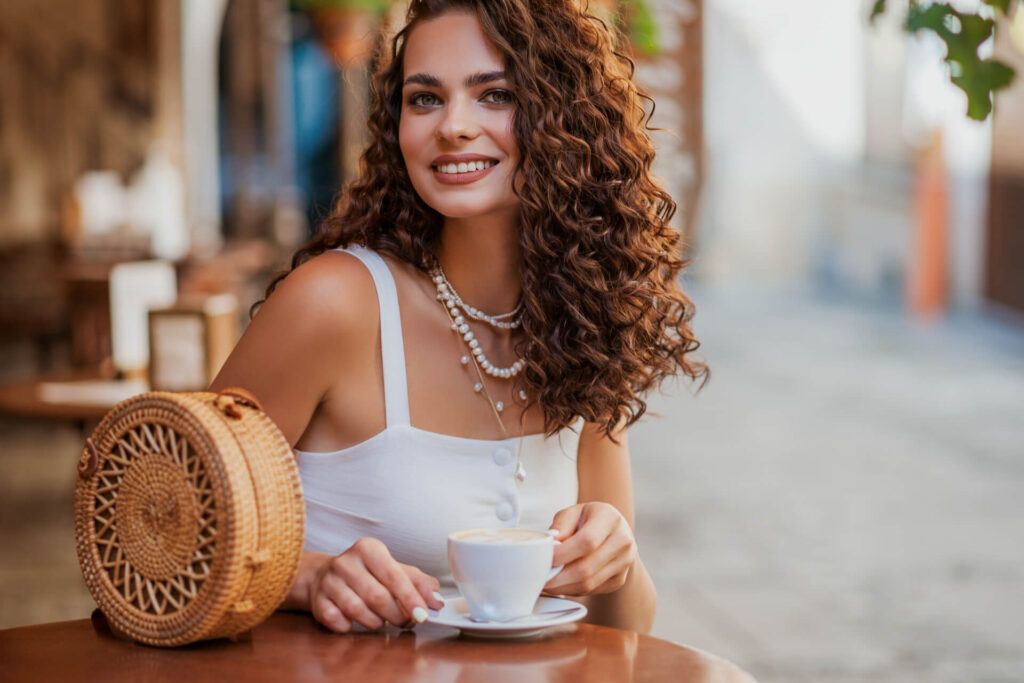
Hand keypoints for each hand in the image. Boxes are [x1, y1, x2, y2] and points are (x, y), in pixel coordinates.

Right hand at [307, 537, 444, 632]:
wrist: (325, 576)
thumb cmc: (367, 574)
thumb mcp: (394, 570)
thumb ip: (418, 582)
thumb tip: (436, 600)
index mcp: (369, 549)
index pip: (394, 576)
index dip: (411, 598)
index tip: (424, 614)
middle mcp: (346, 562)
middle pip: (378, 597)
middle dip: (396, 615)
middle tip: (405, 621)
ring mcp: (329, 582)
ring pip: (359, 611)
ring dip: (376, 622)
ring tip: (382, 620)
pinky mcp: (317, 601)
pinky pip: (339, 622)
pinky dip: (351, 627)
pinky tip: (355, 620)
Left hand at [543, 502, 637, 596]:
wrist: (614, 531)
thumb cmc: (588, 519)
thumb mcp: (573, 513)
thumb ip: (561, 526)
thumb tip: (550, 545)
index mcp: (610, 519)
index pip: (587, 541)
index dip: (563, 554)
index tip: (544, 559)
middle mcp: (622, 541)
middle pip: (586, 568)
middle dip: (558, 577)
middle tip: (539, 577)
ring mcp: (624, 563)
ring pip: (588, 584)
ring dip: (562, 587)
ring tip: (546, 582)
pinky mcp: (618, 580)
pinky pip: (591, 590)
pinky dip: (571, 590)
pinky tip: (560, 584)